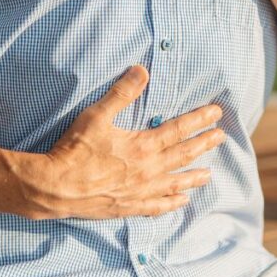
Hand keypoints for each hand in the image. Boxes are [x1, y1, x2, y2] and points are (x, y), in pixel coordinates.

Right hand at [16, 64, 225, 219]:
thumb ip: (122, 93)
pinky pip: (157, 206)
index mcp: (143, 146)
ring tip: (209, 175)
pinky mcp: (128, 206)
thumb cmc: (74, 150)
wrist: (55, 188)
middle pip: (183, 155)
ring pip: (175, 183)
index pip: (179, 129)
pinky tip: (181, 202)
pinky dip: (171, 203)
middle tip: (221, 138)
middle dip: (204, 144)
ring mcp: (140, 191)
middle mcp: (148, 170)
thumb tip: (142, 70)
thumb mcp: (96, 115)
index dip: (199, 120)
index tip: (216, 113)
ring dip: (194, 177)